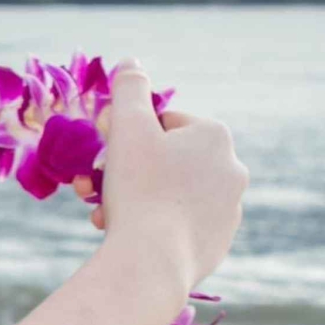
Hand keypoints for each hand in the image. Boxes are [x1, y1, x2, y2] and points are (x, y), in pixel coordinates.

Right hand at [80, 60, 248, 290]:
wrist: (153, 261)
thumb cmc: (139, 188)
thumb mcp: (127, 126)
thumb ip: (129, 88)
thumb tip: (130, 63)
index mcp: (214, 136)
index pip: (161, 123)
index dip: (125, 136)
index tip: (103, 156)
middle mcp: (232, 168)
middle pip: (165, 160)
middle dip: (126, 171)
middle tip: (93, 188)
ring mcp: (229, 209)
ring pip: (169, 194)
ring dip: (133, 199)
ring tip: (105, 215)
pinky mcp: (218, 242)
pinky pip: (178, 225)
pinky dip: (152, 226)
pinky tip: (129, 234)